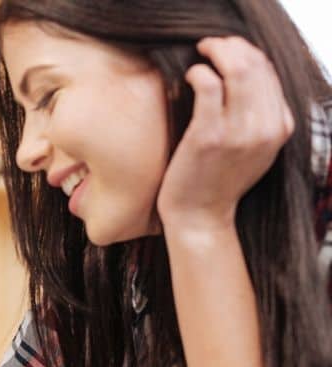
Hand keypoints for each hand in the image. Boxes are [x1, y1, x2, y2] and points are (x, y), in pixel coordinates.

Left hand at [156, 37, 294, 231]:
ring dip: (217, 52)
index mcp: (279, 128)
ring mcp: (239, 132)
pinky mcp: (209, 136)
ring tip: (201, 52)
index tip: (228, 50)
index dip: (248, 53)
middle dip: (232, 47)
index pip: (270, 74)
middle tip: (211, 46)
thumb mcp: (254, 149)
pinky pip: (209, 86)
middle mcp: (265, 128)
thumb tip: (245, 77)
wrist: (201, 216)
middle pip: (256, 67)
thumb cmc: (218, 180)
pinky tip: (191, 75)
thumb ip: (258, 118)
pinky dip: (199, 72)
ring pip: (237, 71)